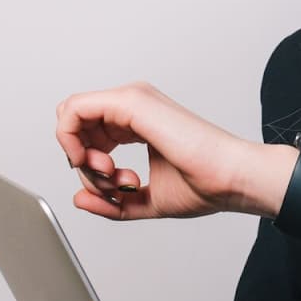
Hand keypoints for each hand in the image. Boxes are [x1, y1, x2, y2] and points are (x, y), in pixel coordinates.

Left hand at [56, 82, 271, 220]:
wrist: (229, 180)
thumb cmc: (203, 185)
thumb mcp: (143, 199)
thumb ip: (110, 200)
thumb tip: (79, 198)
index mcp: (138, 121)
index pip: (90, 134)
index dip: (87, 165)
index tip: (111, 187)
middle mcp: (133, 105)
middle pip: (76, 126)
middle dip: (82, 162)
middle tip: (110, 183)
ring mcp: (132, 99)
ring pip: (70, 116)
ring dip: (79, 155)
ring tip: (114, 176)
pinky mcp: (131, 101)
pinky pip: (73, 110)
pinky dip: (70, 140)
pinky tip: (94, 162)